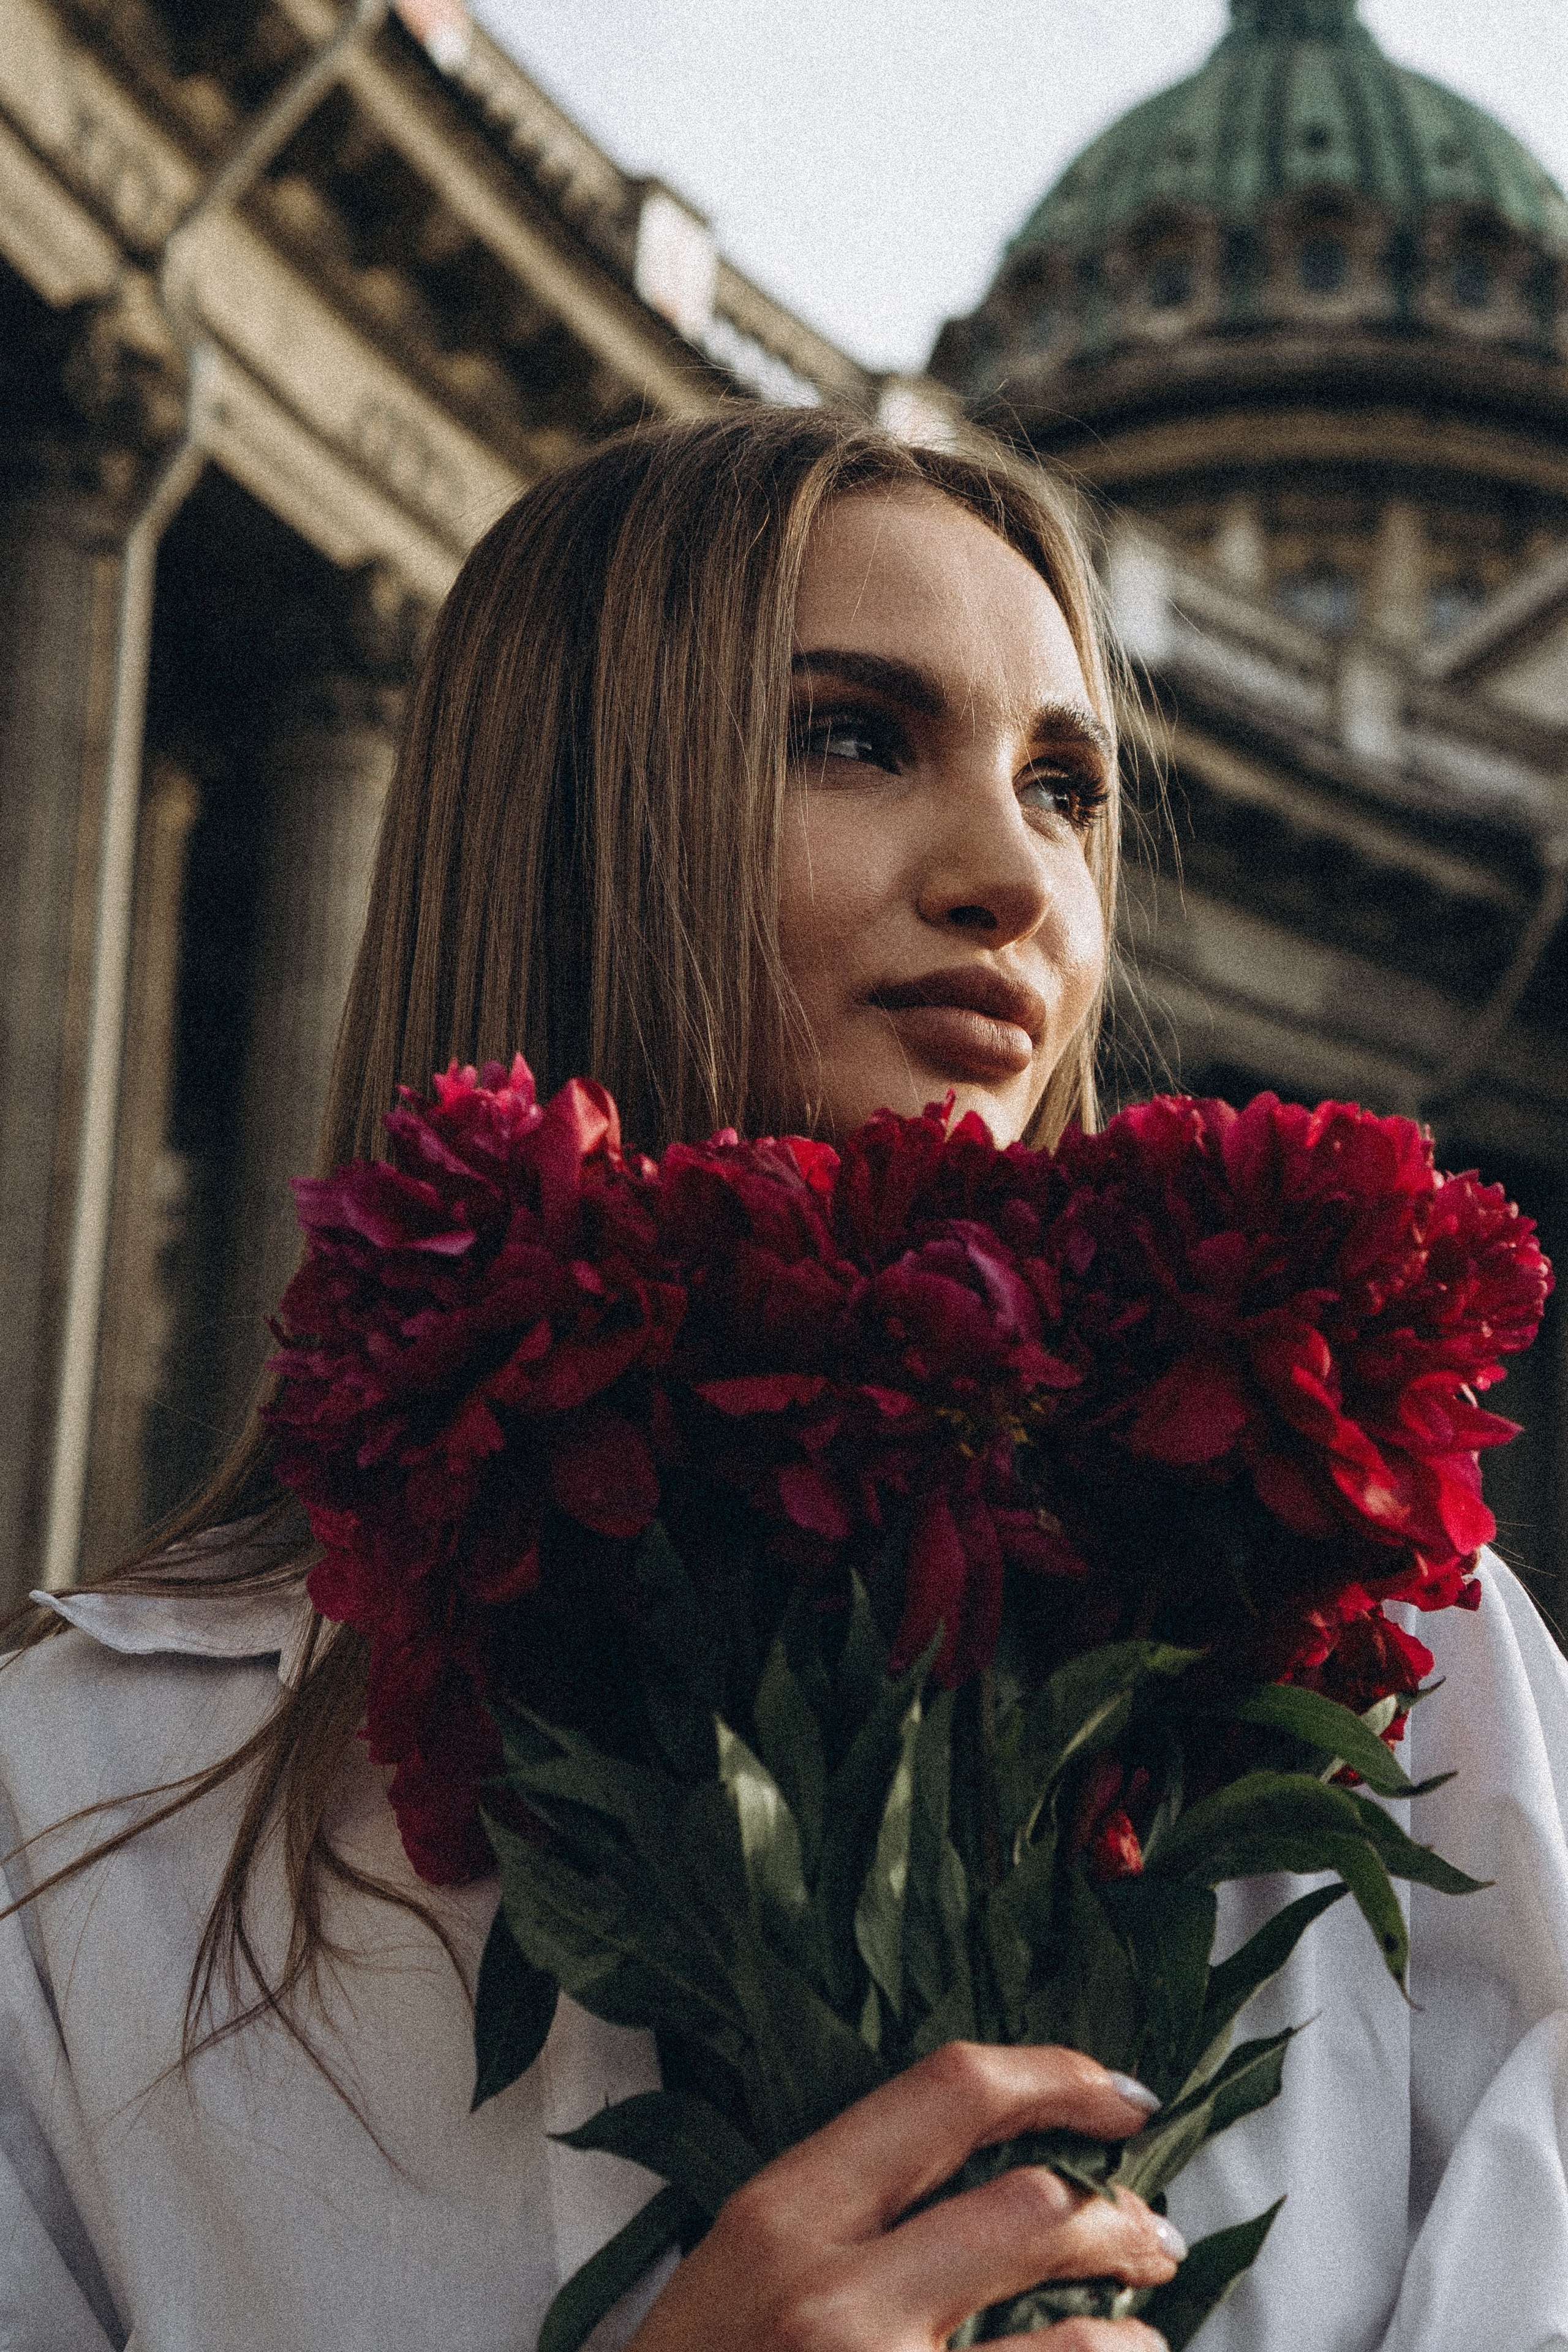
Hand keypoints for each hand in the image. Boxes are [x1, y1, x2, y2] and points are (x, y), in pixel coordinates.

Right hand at [625, 2041, 1179, 2351]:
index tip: (1118, 2093)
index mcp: (782, 2212)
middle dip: (1119, 2216)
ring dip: (1130, 2326)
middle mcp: (834, 2295)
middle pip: (1032, 2208)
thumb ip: (846, 2205)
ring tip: (1141, 2323)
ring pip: (1075, 2336)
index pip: (947, 2093)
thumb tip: (994, 2162)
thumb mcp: (743, 2263)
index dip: (1056, 2075)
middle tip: (1152, 2230)